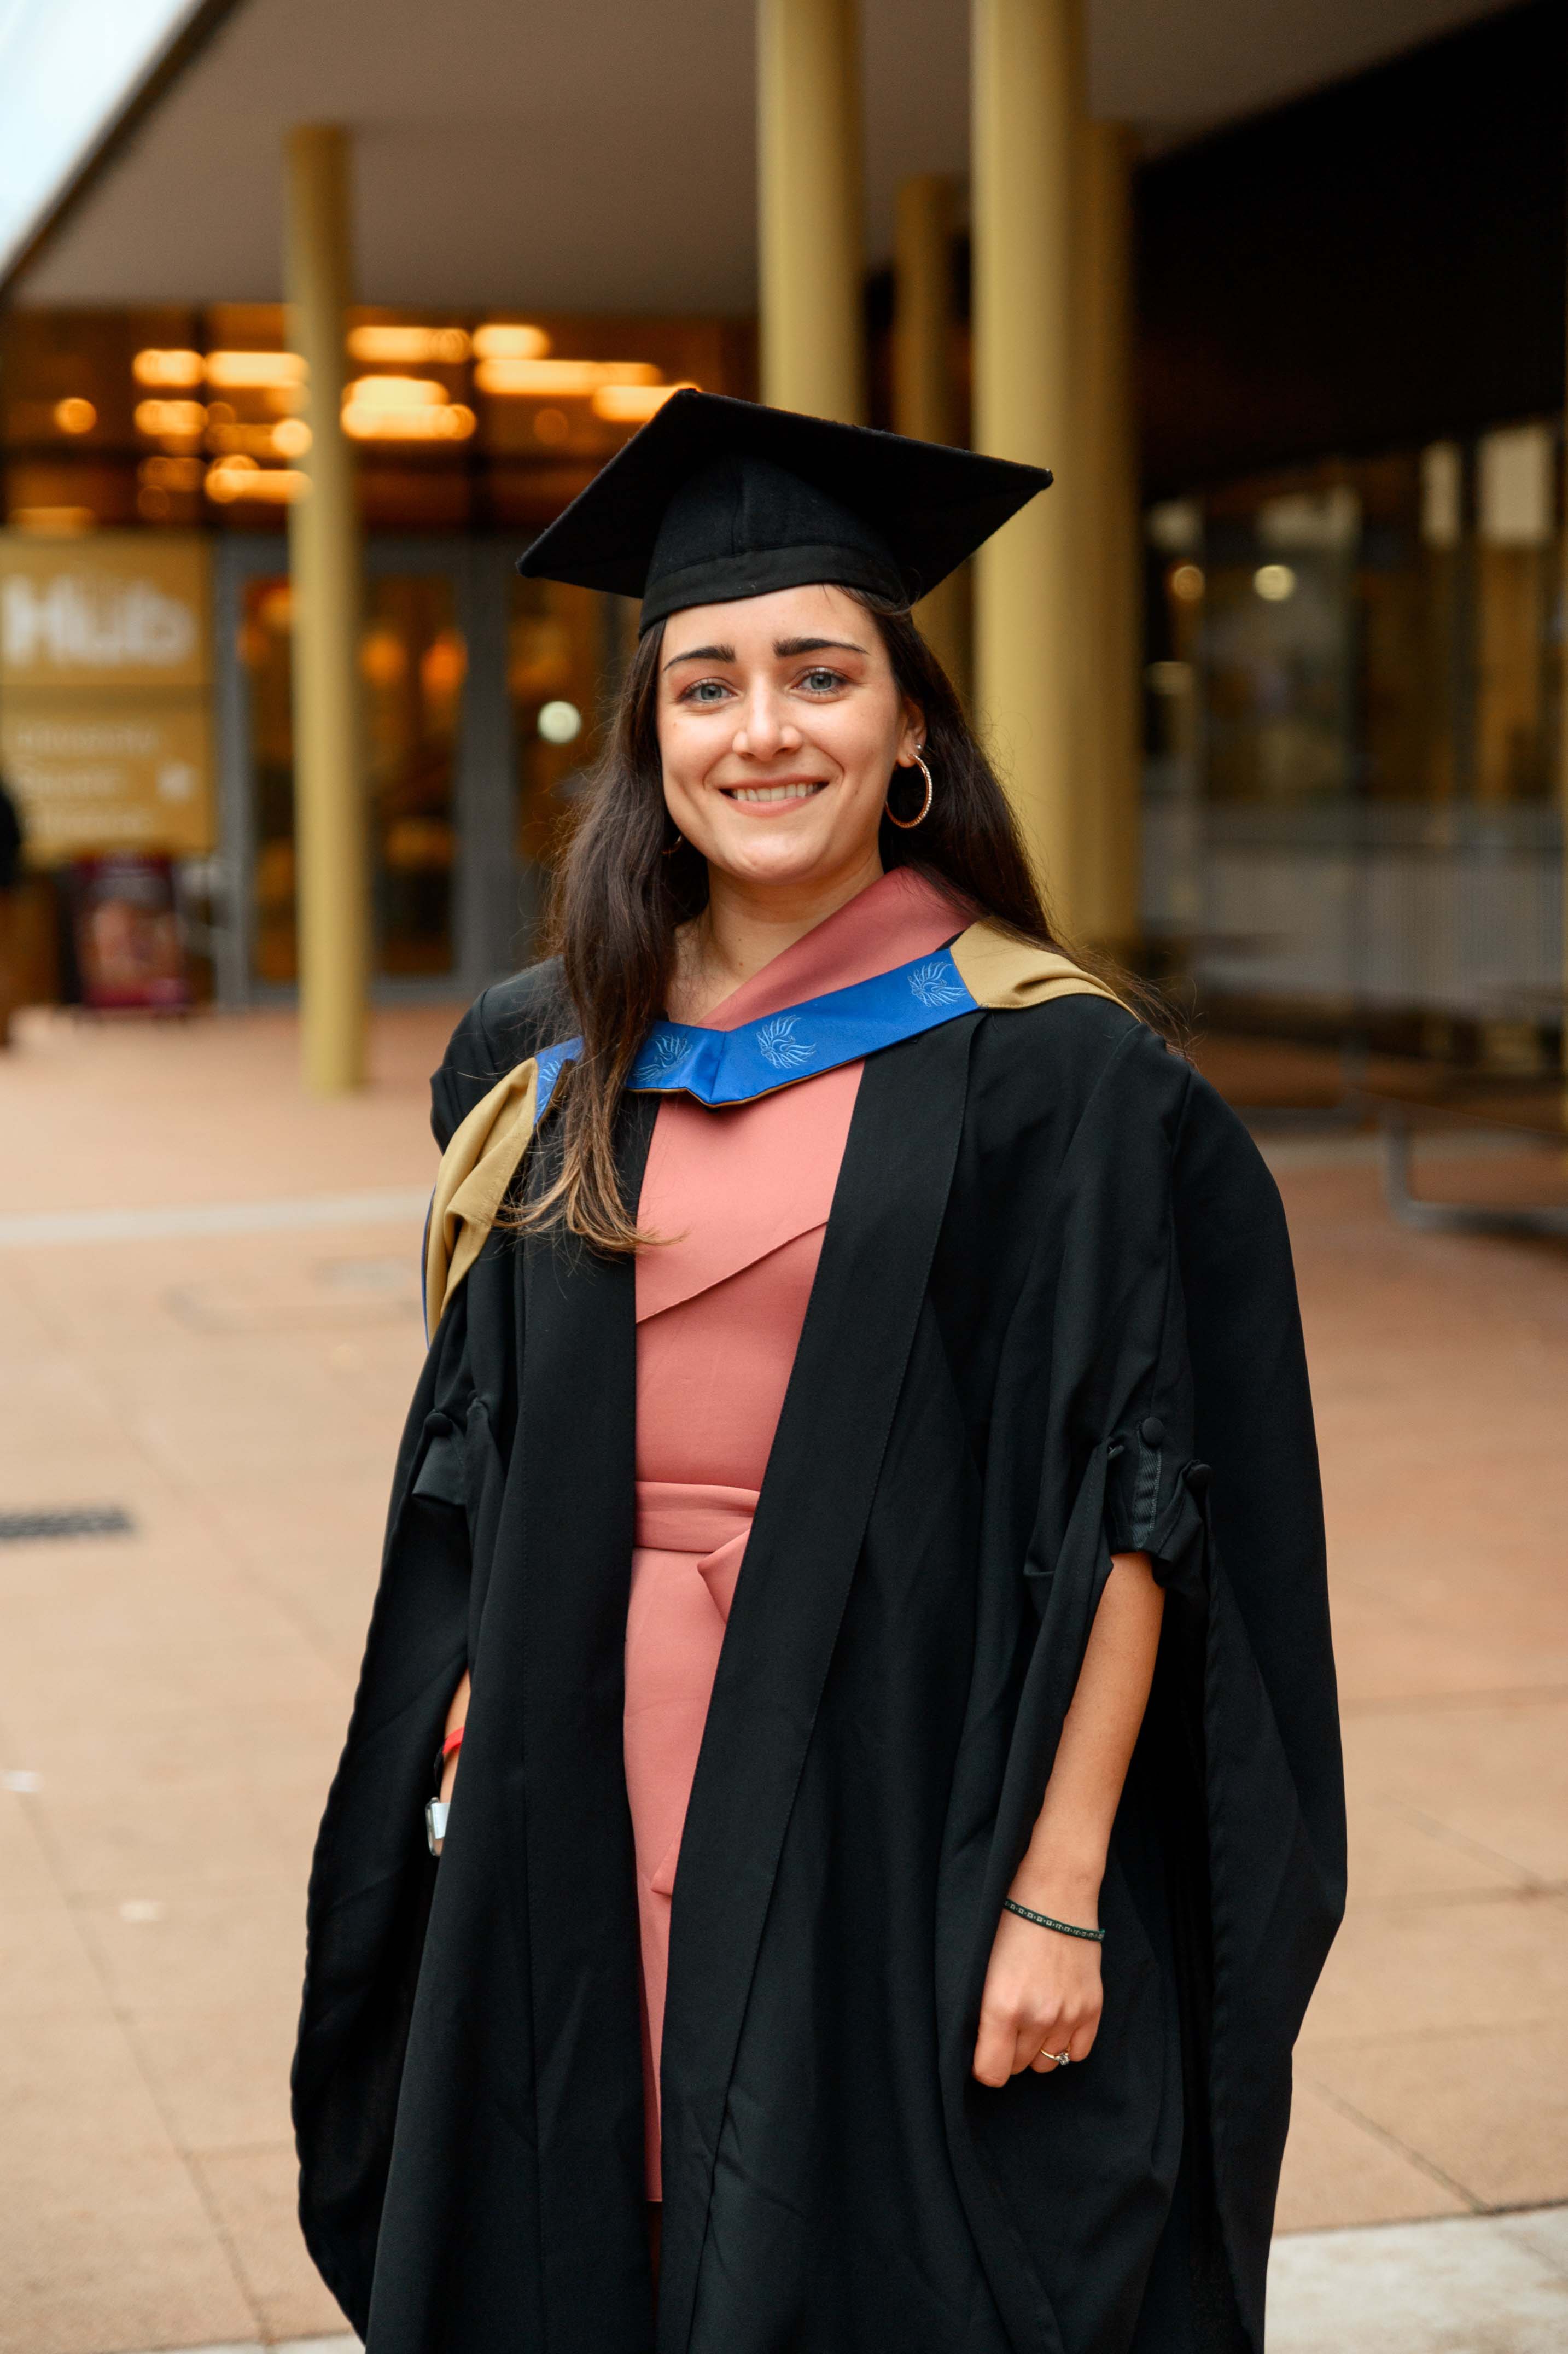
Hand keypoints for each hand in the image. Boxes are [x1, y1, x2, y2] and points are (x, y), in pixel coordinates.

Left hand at [972, 1892, 1102, 2085]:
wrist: (1054, 1893)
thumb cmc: (1008, 1924)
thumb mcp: (980, 1968)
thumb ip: (980, 2014)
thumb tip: (979, 2052)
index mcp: (1002, 2006)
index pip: (991, 2073)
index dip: (983, 2066)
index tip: (982, 2050)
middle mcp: (1037, 2016)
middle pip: (1017, 2067)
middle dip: (1008, 2050)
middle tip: (1007, 2020)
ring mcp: (1069, 2014)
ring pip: (1047, 2062)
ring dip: (1036, 2046)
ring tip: (1031, 2013)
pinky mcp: (1092, 2008)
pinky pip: (1077, 2052)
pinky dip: (1065, 2043)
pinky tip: (1055, 2018)